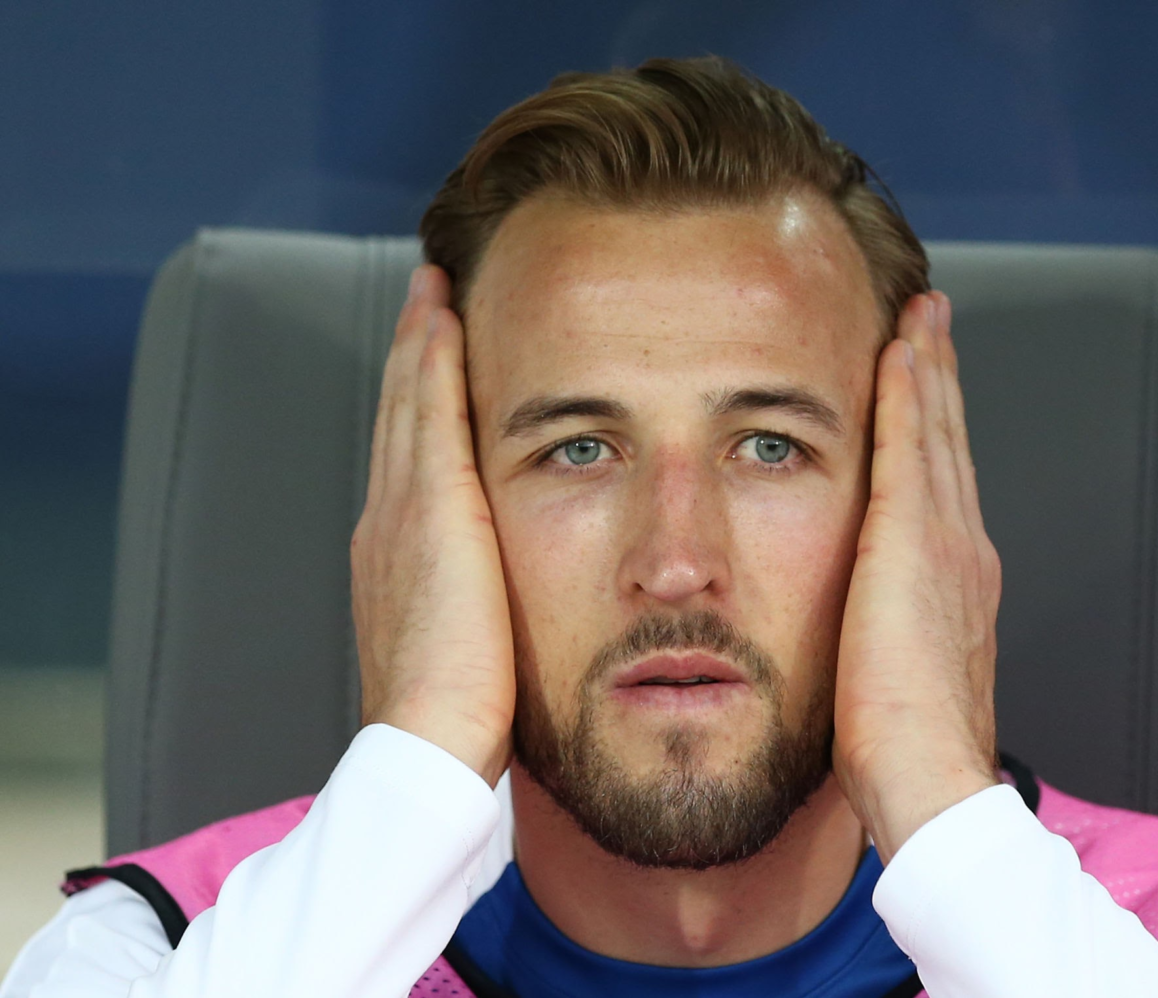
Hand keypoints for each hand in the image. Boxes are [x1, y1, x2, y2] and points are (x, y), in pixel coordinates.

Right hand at [351, 264, 514, 786]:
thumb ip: (476, 604)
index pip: (409, 455)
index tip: (430, 355)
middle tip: (424, 294)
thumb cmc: (457, 713)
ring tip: (432, 287)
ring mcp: (401, 508)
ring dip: (419, 339)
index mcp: (396, 553)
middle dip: (410, 351)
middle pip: (398, 412)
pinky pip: (427, 409)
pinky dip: (430, 358)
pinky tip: (443, 314)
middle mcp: (388, 519)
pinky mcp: (430, 506)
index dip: (414, 400)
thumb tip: (499, 601)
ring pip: (407, 398)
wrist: (429, 738)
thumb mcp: (465, 646)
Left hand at [832, 290, 1002, 861]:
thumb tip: (864, 639)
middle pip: (948, 441)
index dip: (937, 429)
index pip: (942, 485)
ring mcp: (944, 539)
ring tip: (921, 315)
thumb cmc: (907, 748)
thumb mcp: (898, 678)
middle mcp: (962, 549)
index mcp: (956, 584)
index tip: (926, 383)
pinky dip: (908, 392)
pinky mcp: (911, 538)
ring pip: (934, 428)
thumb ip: (888, 640)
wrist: (928, 774)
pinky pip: (909, 443)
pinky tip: (898, 349)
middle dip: (941, 377)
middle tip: (934, 320)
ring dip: (928, 366)